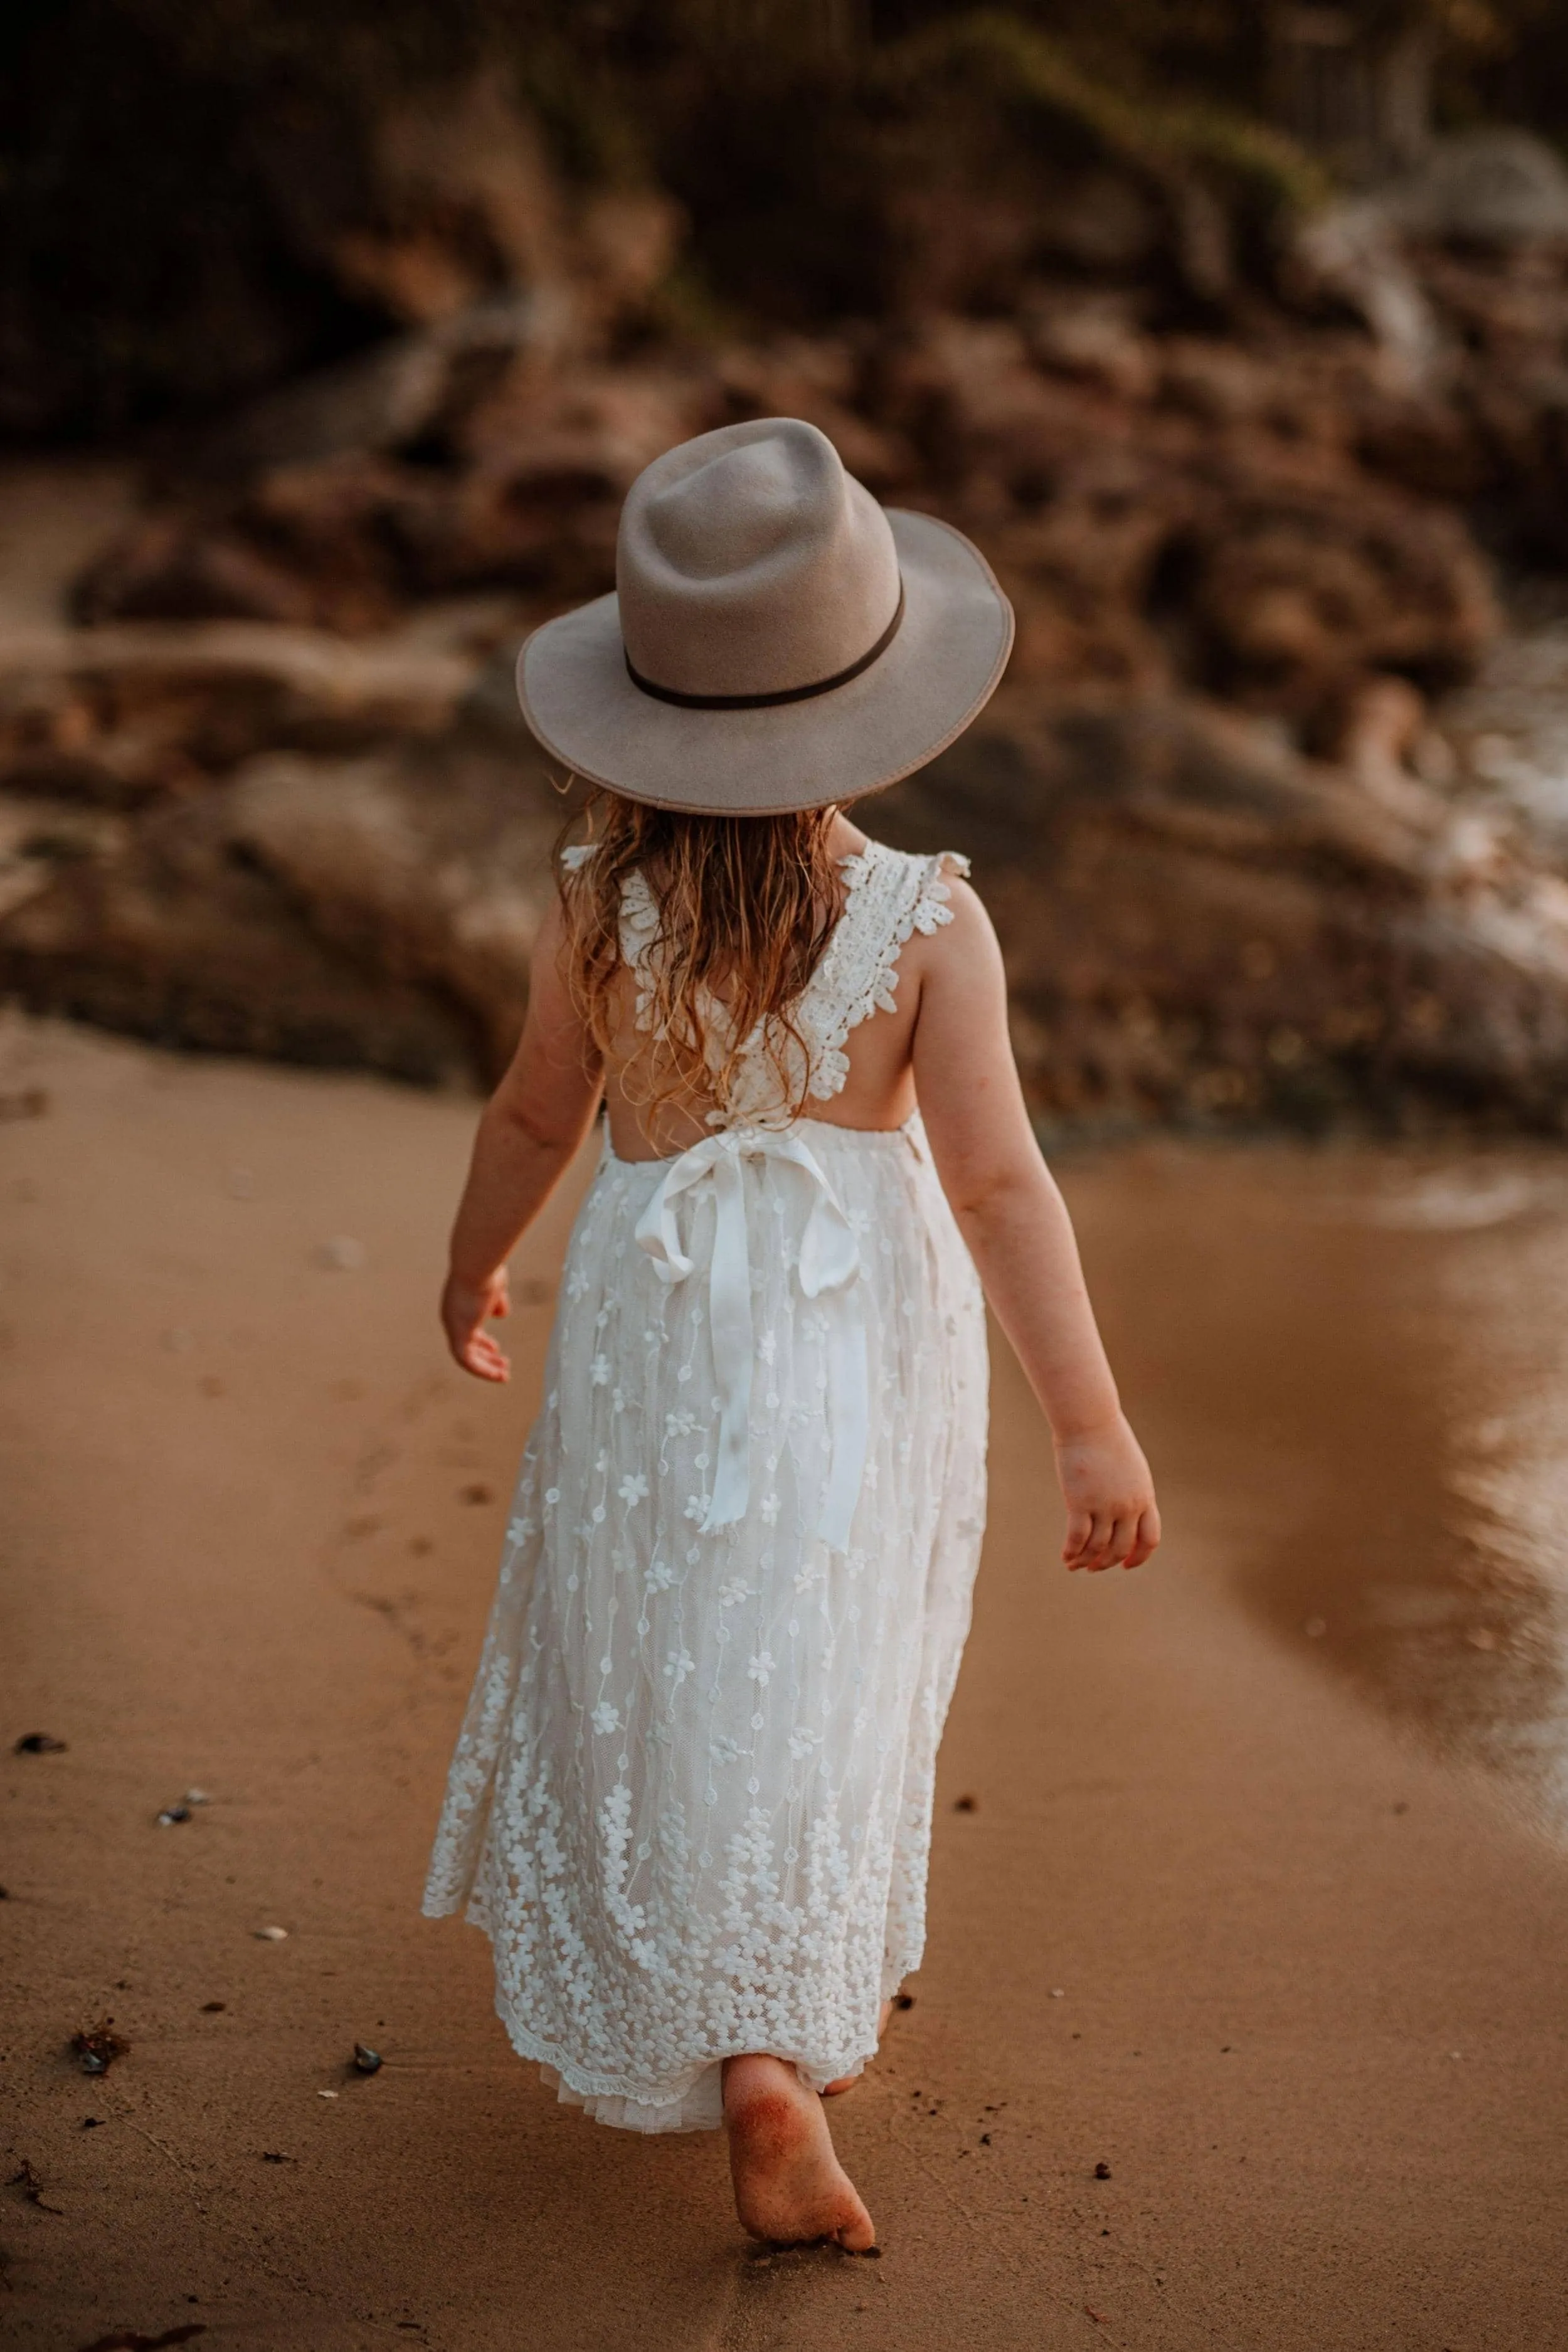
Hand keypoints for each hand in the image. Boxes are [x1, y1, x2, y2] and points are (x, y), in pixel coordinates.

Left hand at [442, 1266, 510, 1382]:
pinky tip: (498, 1374)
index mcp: (458, 1304)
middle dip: (485, 1356)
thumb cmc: (488, 1269)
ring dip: (485, 1367)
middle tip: (503, 1364)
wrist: (477, 1264)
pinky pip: (467, 1360)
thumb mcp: (495, 1287)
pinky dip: (482, 1370)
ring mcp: (452, 1325)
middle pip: (466, 1344)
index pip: (467, 1328)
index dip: (482, 1341)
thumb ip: (496, 1301)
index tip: (496, 1349)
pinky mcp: (458, 1333)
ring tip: (503, 1375)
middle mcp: (451, 1316)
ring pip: (465, 1356)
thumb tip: (501, 1314)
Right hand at [1055, 1413, 1159, 1570]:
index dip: (1139, 1557)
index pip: (1150, 1539)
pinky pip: (1077, 1538)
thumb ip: (1130, 1491)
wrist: (1090, 1421)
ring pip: (1097, 1547)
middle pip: (1121, 1548)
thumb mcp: (1130, 1467)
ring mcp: (1104, 1505)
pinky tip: (1065, 1558)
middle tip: (1094, 1567)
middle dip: (1107, 1563)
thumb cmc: (1107, 1438)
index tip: (1127, 1565)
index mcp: (1145, 1496)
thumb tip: (1121, 1513)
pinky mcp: (1080, 1502)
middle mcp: (1128, 1506)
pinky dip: (1071, 1552)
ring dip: (1086, 1561)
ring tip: (1075, 1565)